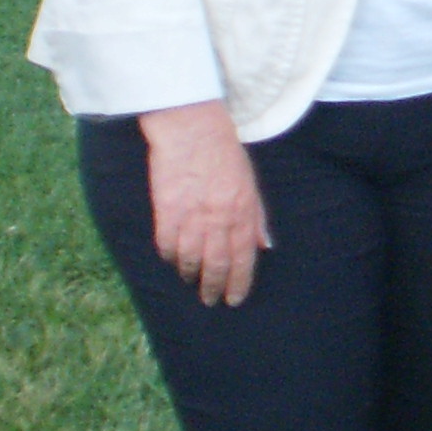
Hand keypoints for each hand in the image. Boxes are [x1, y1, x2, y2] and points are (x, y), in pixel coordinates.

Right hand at [139, 100, 269, 306]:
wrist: (192, 129)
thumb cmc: (224, 153)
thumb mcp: (250, 183)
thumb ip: (257, 217)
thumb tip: (265, 246)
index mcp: (242, 212)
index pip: (243, 258)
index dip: (239, 282)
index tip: (234, 299)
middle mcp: (218, 219)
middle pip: (217, 265)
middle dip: (214, 287)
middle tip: (210, 301)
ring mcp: (191, 216)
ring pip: (191, 260)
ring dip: (191, 276)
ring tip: (192, 283)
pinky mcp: (166, 211)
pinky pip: (167, 244)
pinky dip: (170, 257)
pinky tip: (173, 261)